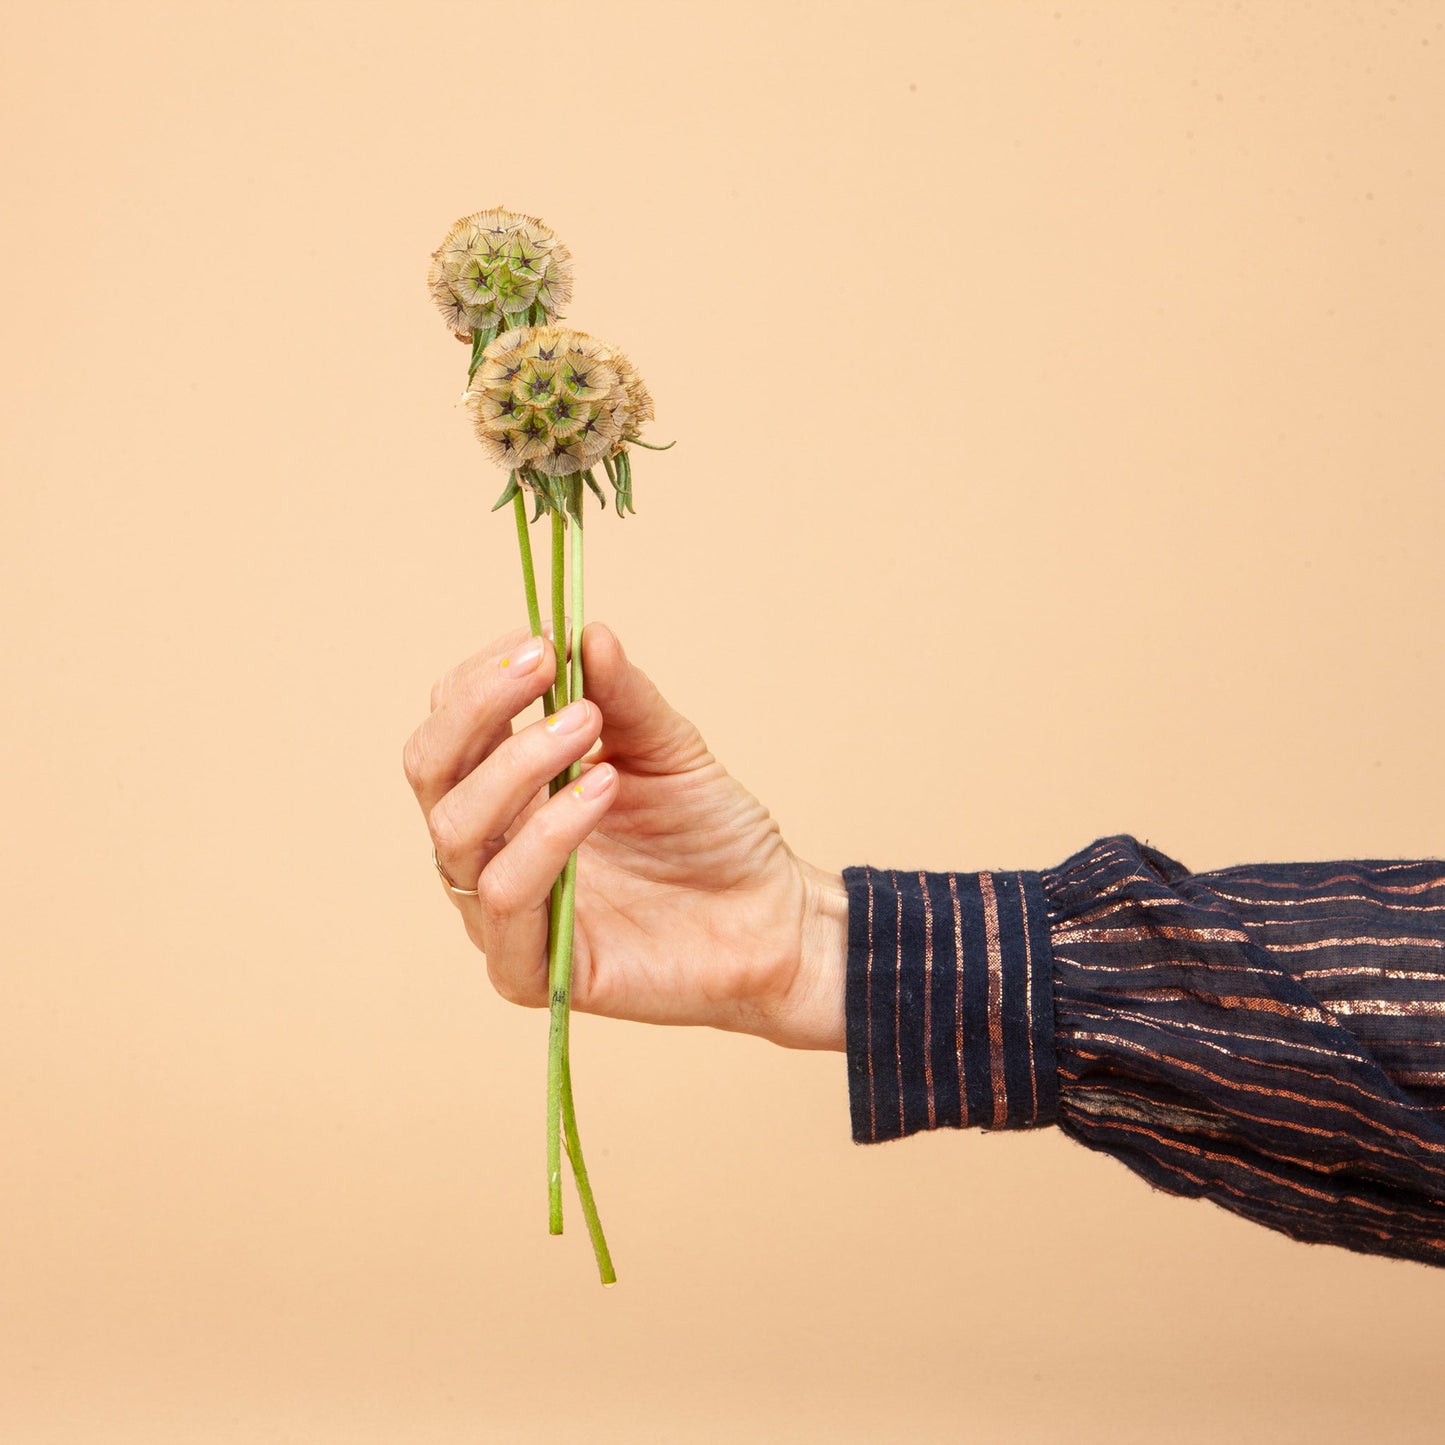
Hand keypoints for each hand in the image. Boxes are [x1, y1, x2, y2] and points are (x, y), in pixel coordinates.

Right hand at [402, 621, 846, 1049]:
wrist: (774, 919)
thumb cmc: (712, 835)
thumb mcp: (669, 748)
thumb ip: (622, 697)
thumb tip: (585, 631)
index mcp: (506, 795)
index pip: (447, 729)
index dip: (479, 679)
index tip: (539, 640)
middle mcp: (488, 850)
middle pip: (430, 771)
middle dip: (479, 707)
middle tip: (545, 666)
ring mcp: (502, 914)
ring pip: (457, 830)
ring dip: (519, 763)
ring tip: (588, 726)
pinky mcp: (529, 971)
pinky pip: (507, 896)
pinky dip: (547, 834)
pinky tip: (601, 790)